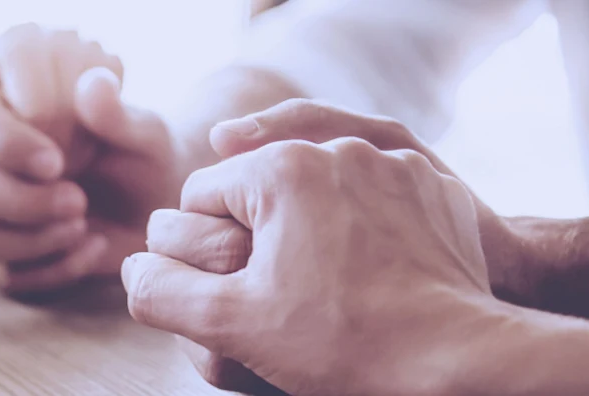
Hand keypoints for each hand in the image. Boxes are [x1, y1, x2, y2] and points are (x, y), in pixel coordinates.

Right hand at [0, 25, 176, 293]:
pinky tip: (95, 246)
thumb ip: (114, 114)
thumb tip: (92, 83)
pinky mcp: (7, 259)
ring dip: (28, 239)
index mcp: (7, 111)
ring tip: (84, 224)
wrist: (159, 211)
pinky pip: (3, 276)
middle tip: (77, 200)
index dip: (7, 143)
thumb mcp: (144, 133)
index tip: (57, 160)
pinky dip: (52, 269)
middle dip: (19, 199)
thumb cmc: (145, 158)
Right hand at [126, 133, 496, 393]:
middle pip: (260, 194)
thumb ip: (161, 291)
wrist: (457, 364)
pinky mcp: (435, 190)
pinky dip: (364, 236)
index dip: (202, 254)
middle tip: (282, 303)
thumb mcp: (229, 326)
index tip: (237, 296)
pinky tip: (371, 282)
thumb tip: (131, 268)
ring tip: (328, 295)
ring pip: (317, 196)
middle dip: (259, 245)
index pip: (201, 198)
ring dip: (309, 238)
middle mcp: (337, 150)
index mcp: (279, 169)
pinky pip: (373, 203)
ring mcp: (393, 167)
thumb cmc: (342, 344)